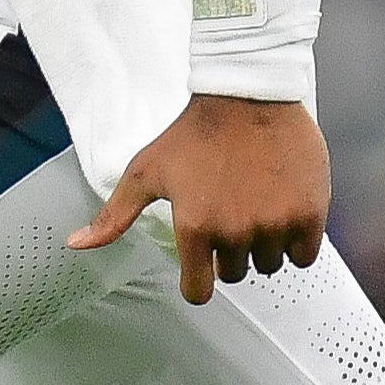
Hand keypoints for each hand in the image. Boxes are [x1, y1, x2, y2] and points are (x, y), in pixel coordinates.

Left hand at [70, 94, 329, 305]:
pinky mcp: (309, 213)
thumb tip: (75, 244)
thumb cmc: (192, 133)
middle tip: (230, 211)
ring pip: (270, 264)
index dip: (198, 278)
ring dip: (264, 245)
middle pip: (235, 274)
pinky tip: (283, 210)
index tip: (203, 261)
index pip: (199, 291)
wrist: (247, 94)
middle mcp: (235, 231)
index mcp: (195, 227)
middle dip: (230, 251)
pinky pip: (304, 255)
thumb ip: (114, 216)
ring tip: (256, 205)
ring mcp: (275, 223)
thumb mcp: (146, 172)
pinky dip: (297, 241)